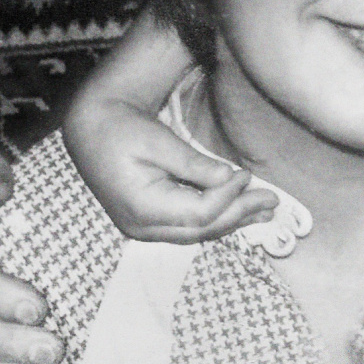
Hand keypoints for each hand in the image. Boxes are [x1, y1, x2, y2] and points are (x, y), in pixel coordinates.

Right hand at [63, 97, 276, 242]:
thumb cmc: (121, 129)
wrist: (91, 131)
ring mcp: (142, 229)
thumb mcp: (158, 141)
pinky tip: (237, 213)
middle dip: (240, 214)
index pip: (199, 212)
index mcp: (141, 206)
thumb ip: (193, 163)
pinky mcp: (147, 223)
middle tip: (272, 201)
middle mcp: (141, 226)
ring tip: (264, 212)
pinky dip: (215, 220)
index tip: (248, 175)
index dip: (229, 197)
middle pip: (201, 229)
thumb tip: (229, 177)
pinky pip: (187, 228)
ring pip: (196, 233)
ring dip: (232, 221)